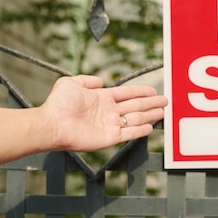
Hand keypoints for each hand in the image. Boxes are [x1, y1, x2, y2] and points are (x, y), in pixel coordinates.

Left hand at [40, 75, 167, 151]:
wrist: (52, 124)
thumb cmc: (58, 104)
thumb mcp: (71, 83)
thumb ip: (86, 80)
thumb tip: (100, 81)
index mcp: (102, 98)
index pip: (127, 94)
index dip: (141, 92)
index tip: (153, 91)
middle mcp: (108, 111)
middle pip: (135, 106)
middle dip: (150, 103)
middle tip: (165, 101)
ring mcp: (109, 125)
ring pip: (135, 118)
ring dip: (149, 115)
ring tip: (162, 112)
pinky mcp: (109, 137)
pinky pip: (129, 134)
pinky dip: (140, 130)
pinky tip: (150, 127)